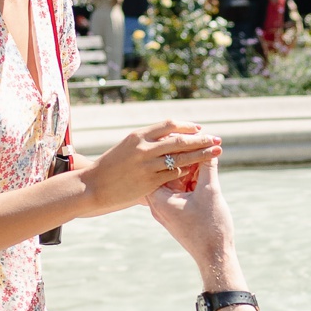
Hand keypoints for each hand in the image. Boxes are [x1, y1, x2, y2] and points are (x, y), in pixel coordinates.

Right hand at [79, 123, 220, 217]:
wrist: (93, 185)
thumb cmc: (110, 166)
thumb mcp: (127, 147)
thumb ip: (147, 142)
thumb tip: (168, 138)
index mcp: (138, 135)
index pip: (169, 124)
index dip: (187, 126)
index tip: (199, 129)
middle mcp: (144, 148)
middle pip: (180, 140)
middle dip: (201, 140)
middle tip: (217, 140)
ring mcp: (147, 165)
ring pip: (181, 158)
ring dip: (201, 155)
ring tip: (216, 153)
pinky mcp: (149, 181)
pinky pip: (174, 174)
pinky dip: (187, 171)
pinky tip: (196, 171)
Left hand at [148, 153, 238, 273]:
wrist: (215, 257)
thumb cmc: (210, 228)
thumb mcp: (210, 191)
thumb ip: (208, 167)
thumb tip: (210, 147)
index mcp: (158, 198)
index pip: (161, 165)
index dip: (176, 148)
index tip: (190, 137)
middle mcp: (158, 203)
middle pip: (167, 171)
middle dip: (184, 156)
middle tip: (200, 142)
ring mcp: (167, 209)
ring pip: (176, 179)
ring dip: (190, 168)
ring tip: (206, 153)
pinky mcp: (177, 212)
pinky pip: (181, 190)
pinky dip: (192, 180)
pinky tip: (205, 170)